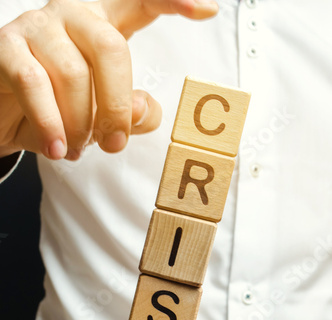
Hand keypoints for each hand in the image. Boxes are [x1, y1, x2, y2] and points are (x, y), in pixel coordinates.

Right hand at [0, 0, 217, 160]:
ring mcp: (38, 27)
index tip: (209, 10)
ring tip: (77, 149)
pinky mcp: (6, 47)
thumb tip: (142, 109)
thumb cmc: (61, 108)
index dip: (174, 0)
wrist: (5, 113)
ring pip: (72, 73)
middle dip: (117, 107)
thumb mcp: (103, 116)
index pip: (142, 0)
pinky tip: (57, 148)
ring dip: (80, 124)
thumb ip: (133, 114)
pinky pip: (34, 84)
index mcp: (105, 22)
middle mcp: (73, 14)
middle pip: (111, 48)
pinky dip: (50, 123)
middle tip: (115, 145)